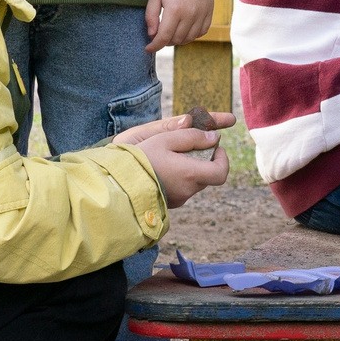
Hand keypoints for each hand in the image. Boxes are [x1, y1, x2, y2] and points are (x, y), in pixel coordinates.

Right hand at [114, 114, 230, 205]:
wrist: (117, 184)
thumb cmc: (140, 158)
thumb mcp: (165, 139)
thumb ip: (193, 137)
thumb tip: (215, 138)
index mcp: (191, 174)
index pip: (221, 172)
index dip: (223, 159)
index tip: (215, 147)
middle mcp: (188, 190)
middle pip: (208, 176)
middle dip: (205, 160)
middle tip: (191, 148)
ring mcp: (179, 199)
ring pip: (194, 183)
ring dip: (191, 170)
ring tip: (172, 158)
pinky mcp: (169, 204)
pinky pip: (182, 189)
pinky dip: (180, 179)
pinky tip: (163, 170)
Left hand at [145, 0, 216, 53]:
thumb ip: (151, 15)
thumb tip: (152, 34)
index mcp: (174, 10)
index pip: (163, 37)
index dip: (154, 46)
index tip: (147, 48)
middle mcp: (191, 14)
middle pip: (176, 39)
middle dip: (165, 41)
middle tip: (158, 35)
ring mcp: (202, 13)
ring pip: (190, 38)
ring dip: (178, 40)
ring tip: (170, 33)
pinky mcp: (210, 11)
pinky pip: (202, 31)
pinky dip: (192, 35)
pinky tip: (185, 30)